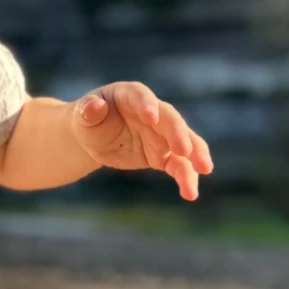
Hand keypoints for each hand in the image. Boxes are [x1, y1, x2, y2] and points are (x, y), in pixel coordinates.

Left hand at [71, 81, 213, 199]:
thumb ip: (88, 111)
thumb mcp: (83, 116)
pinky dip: (186, 177)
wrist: (96, 138)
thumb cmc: (90, 121)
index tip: (152, 117)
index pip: (141, 97)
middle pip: (170, 120)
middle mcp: (153, 112)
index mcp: (131, 95)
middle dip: (178, 133)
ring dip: (195, 155)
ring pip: (184, 142)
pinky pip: (179, 166)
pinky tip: (190, 193)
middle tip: (184, 149)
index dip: (147, 105)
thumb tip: (94, 108)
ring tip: (205, 169)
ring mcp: (161, 134)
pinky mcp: (164, 155)